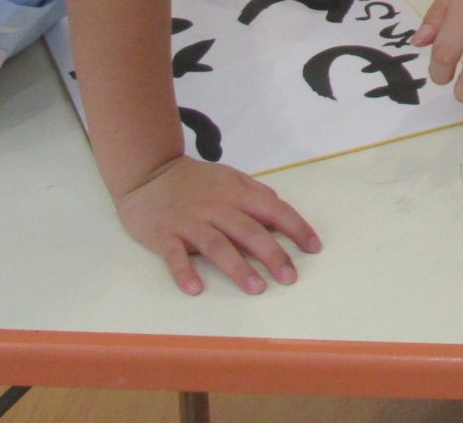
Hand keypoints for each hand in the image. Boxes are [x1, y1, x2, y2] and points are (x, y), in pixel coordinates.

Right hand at [112, 154, 320, 296]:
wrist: (149, 173)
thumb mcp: (230, 177)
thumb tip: (278, 205)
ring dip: (238, 268)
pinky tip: (196, 289)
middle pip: (250, 232)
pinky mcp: (164, 235)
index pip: (274, 210)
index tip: (314, 247)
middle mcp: (218, 208)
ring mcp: (191, 223)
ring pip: (218, 246)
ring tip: (257, 288)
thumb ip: (255, 192)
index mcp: (237, 194)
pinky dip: (184, 272)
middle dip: (273, 255)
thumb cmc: (195, 180)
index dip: (297, 228)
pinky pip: (175, 256)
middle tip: (290, 278)